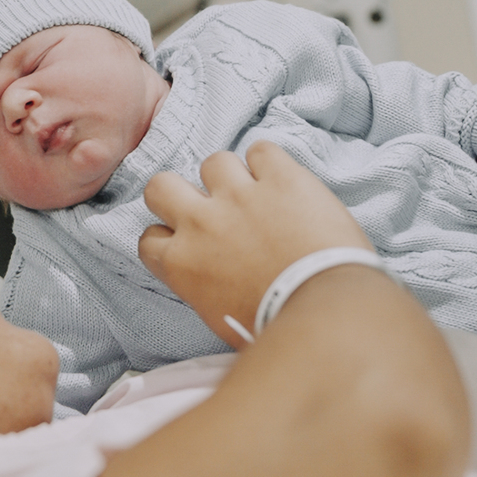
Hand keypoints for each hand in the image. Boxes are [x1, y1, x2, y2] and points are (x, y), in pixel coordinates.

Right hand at [138, 142, 371, 345]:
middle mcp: (202, 223)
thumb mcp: (221, 319)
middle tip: (207, 207)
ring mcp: (240, 195)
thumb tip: (211, 279)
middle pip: (160, 186)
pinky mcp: (280, 177)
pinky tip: (283, 183)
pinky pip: (261, 150)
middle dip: (178, 192)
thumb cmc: (277, 325)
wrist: (325, 309)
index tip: (187, 242)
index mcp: (183, 264)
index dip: (168, 237)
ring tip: (256, 196)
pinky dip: (271, 164)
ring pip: (214, 162)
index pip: (150, 238)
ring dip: (231, 177)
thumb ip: (203, 287)